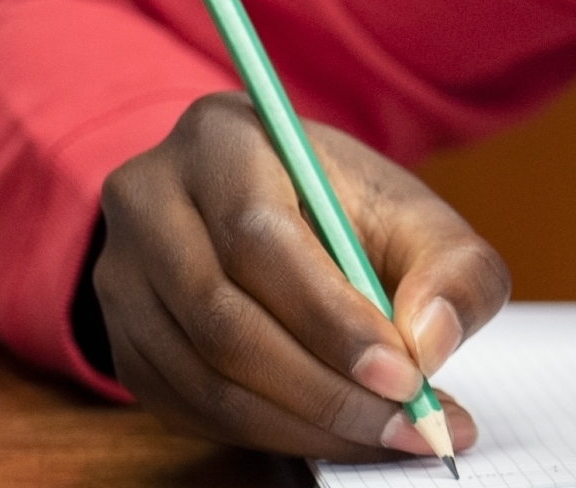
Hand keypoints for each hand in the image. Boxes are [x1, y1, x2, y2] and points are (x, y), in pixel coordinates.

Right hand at [94, 92, 510, 459]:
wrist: (281, 214)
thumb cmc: (351, 213)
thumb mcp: (420, 219)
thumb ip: (453, 270)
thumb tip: (432, 341)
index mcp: (221, 140)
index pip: (261, 239)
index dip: (333, 319)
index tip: (406, 375)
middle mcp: (149, 201)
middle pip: (222, 316)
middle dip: (327, 388)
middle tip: (411, 423)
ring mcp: (122, 276)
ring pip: (204, 376)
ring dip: (306, 423)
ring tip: (391, 434)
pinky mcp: (125, 342)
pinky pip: (192, 409)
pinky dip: (274, 435)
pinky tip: (339, 435)